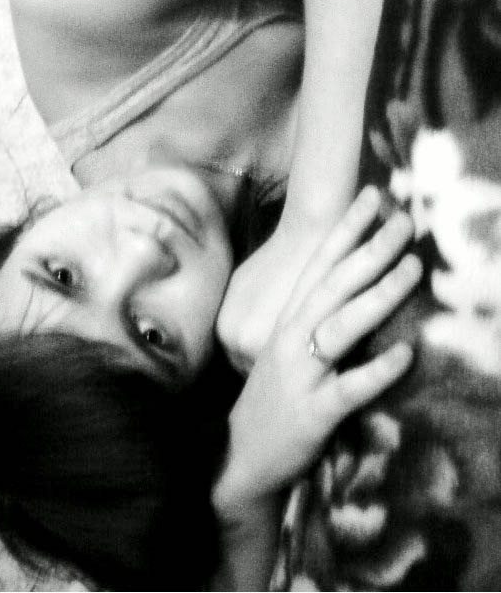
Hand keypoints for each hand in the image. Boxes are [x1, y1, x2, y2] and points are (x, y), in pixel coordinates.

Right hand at [212, 189, 420, 515]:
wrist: (239, 458)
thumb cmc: (271, 397)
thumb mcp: (283, 348)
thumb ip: (307, 314)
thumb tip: (345, 278)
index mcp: (286, 319)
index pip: (320, 263)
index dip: (346, 228)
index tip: (372, 195)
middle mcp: (291, 338)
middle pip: (335, 284)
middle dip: (371, 248)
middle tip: (404, 219)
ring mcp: (300, 373)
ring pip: (342, 326)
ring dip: (380, 295)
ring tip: (413, 268)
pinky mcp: (313, 412)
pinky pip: (349, 388)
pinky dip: (377, 370)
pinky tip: (406, 353)